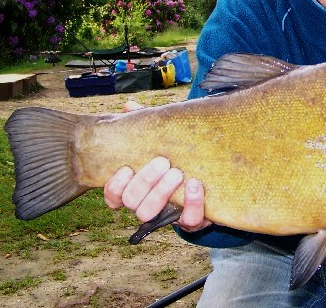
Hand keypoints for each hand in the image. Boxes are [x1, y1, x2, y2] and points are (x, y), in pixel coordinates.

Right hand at [105, 100, 211, 231]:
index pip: (113, 195)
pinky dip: (192, 204)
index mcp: (136, 188)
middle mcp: (146, 205)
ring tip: (177, 173)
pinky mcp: (191, 220)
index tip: (126, 168)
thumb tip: (129, 106)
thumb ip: (145, 126)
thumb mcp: (161, 142)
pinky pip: (189, 220)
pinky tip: (195, 185)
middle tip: (162, 161)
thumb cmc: (177, 158)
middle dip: (144, 181)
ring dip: (161, 193)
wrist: (212, 182)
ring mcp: (167, 215)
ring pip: (150, 213)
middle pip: (132, 201)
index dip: (114, 186)